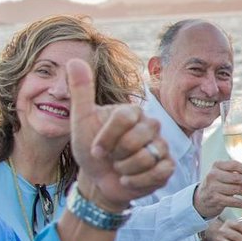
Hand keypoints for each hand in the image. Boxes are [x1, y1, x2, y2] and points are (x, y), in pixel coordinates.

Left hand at [68, 59, 171, 209]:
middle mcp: (151, 126)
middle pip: (137, 138)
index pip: (124, 118)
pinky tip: (129, 180)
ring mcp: (161, 147)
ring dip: (126, 169)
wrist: (98, 180)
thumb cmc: (91, 149)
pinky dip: (138, 181)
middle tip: (110, 158)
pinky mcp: (167, 167)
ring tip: (120, 169)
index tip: (96, 149)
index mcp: (132, 112)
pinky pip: (159, 172)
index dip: (107, 137)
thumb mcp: (81, 121)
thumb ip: (81, 91)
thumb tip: (74, 60)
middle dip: (117, 154)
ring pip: (147, 157)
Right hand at [193, 159, 241, 218]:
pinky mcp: (216, 200)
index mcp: (216, 166)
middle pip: (236, 178)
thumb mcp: (221, 174)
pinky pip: (234, 202)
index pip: (234, 164)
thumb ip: (234, 172)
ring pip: (236, 190)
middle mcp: (213, 175)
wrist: (201, 199)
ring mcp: (214, 188)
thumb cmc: (216, 184)